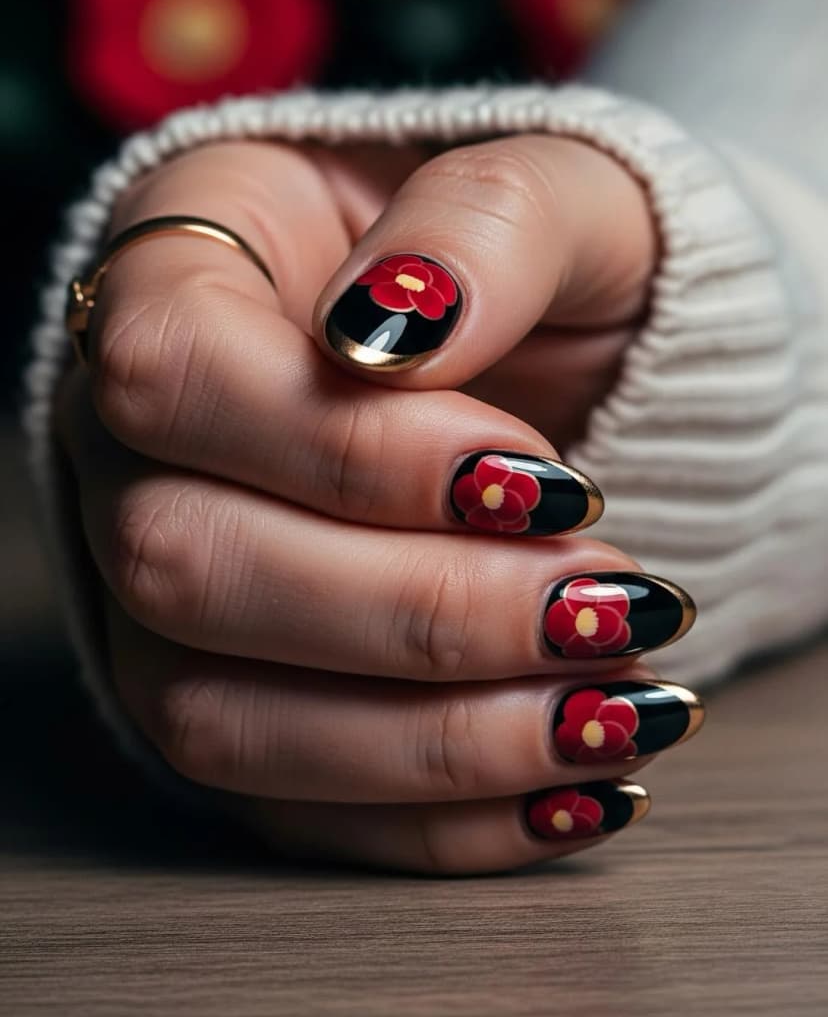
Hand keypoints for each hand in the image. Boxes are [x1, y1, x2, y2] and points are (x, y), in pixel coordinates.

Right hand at [57, 133, 698, 872]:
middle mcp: (127, 440)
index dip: (346, 452)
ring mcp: (160, 590)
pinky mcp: (235, 701)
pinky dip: (439, 825)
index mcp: (177, 266)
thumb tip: (395, 327)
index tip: (537, 476)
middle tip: (608, 602)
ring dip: (434, 741)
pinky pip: (286, 808)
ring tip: (616, 709)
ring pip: (211, 718)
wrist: (551, 363)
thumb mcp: (557, 192)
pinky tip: (574, 792)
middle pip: (179, 565)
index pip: (172, 372)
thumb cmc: (534, 267)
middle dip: (419, 614)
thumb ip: (484, 224)